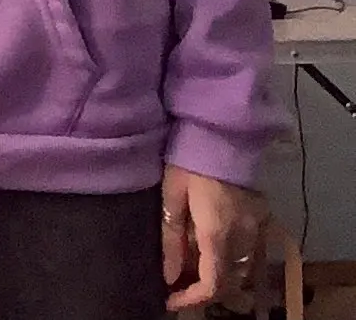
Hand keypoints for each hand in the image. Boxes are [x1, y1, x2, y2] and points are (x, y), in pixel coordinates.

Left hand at [161, 164, 266, 312]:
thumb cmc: (190, 158)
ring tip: (191, 267)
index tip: (171, 299)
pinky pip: (249, 249)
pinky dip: (231, 258)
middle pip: (230, 281)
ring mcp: (256, 225)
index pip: (212, 284)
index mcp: (218, 233)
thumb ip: (171, 237)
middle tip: (178, 284)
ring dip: (219, 275)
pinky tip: (211, 248)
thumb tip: (169, 275)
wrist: (222, 129)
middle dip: (205, 290)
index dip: (192, 299)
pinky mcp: (261, 213)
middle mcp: (243, 236)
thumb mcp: (172, 195)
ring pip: (242, 268)